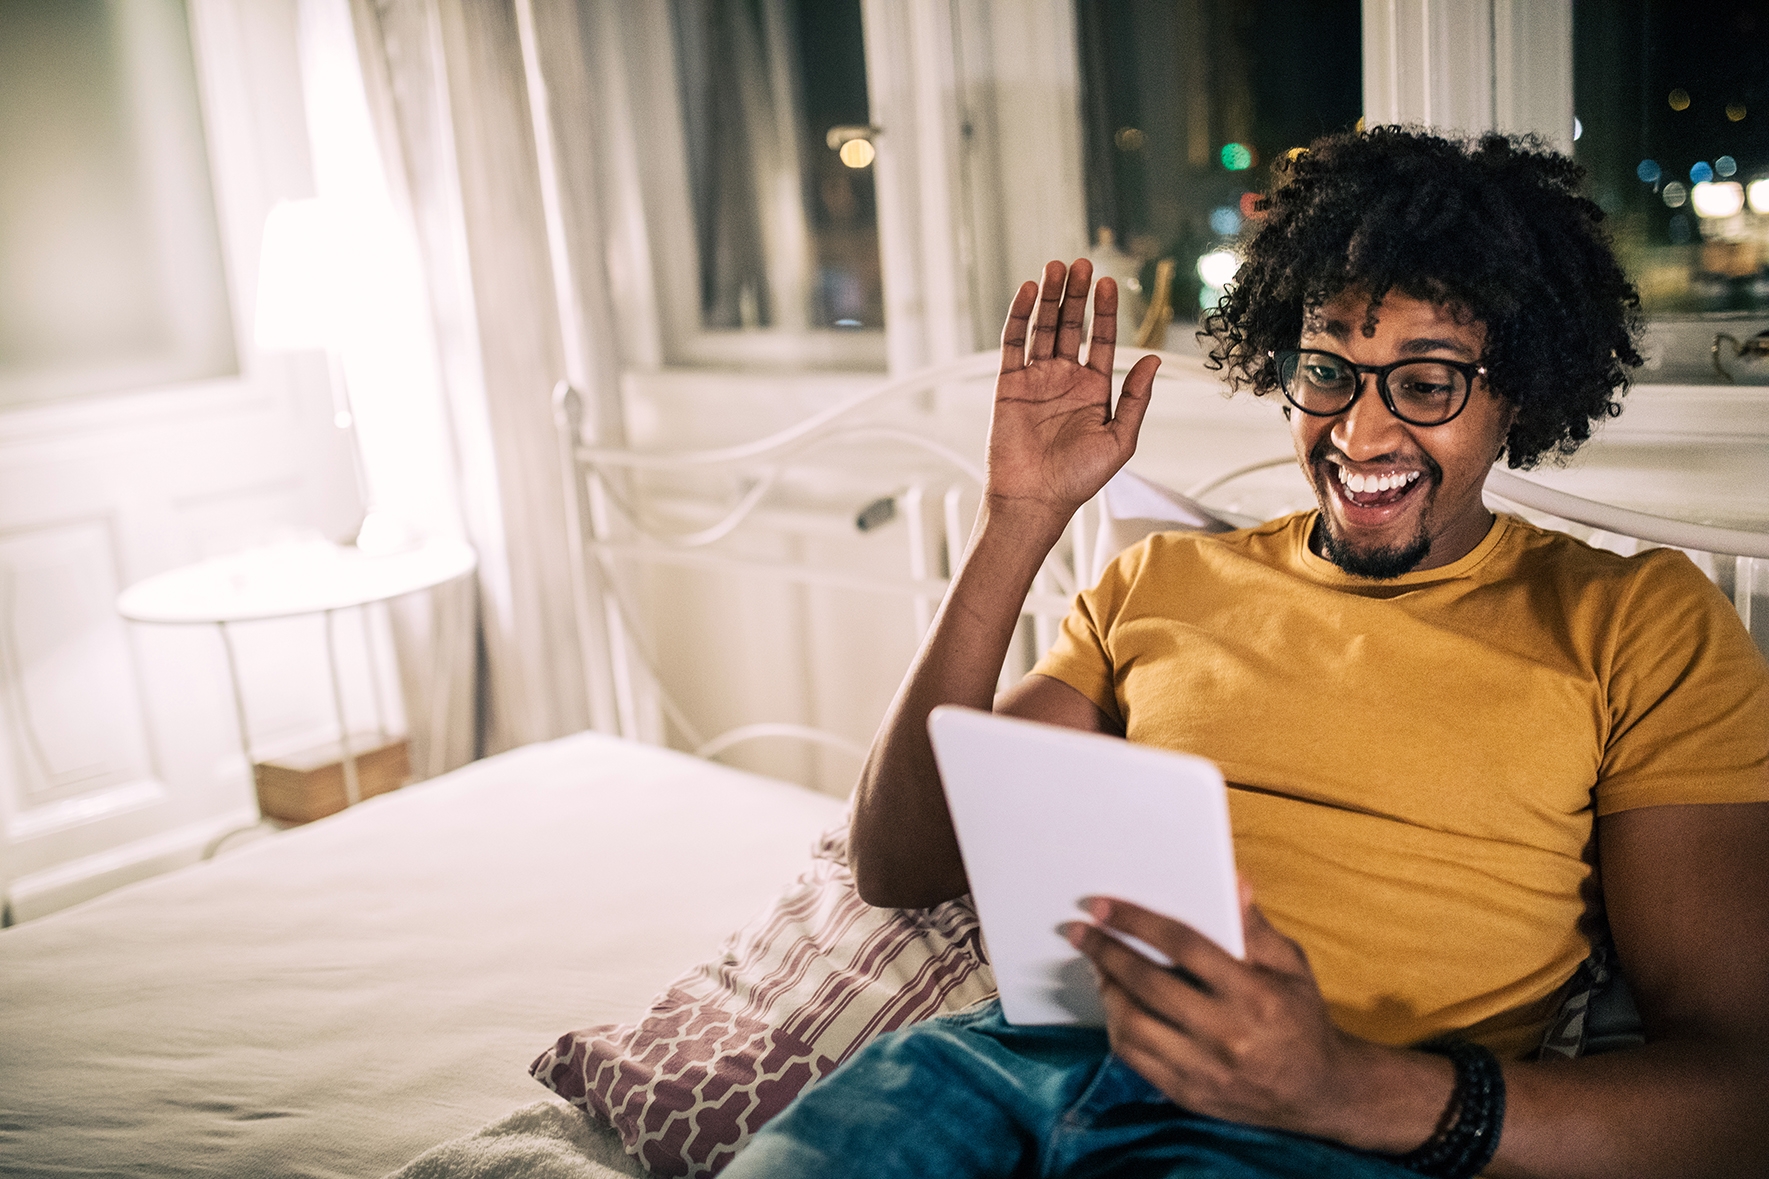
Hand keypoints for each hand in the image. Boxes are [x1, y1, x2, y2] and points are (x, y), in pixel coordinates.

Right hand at [987, 259, 1159, 530]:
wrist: (1034, 500)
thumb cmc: (1078, 479)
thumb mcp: (1120, 440)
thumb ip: (1136, 399)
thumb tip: (1153, 361)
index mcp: (1094, 390)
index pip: (1102, 339)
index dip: (1105, 311)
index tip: (1108, 283)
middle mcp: (1065, 380)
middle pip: (1072, 326)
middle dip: (1077, 295)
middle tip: (1082, 264)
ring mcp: (1036, 380)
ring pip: (1043, 328)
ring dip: (1049, 298)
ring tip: (1056, 269)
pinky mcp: (1009, 385)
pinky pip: (1013, 344)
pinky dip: (1020, 317)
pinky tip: (1028, 293)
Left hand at [1063, 886, 1446, 1148]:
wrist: (1320, 1093)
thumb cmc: (1302, 1019)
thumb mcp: (1291, 965)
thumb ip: (1255, 927)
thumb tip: (1233, 881)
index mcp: (1255, 995)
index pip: (1184, 946)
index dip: (1137, 921)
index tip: (1103, 906)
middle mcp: (1228, 1034)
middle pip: (1150, 985)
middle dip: (1107, 952)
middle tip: (1082, 933)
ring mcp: (1206, 1069)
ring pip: (1134, 1026)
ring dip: (1108, 992)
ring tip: (1098, 967)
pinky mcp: (1190, 1094)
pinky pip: (1137, 1059)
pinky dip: (1117, 1028)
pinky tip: (1115, 1005)